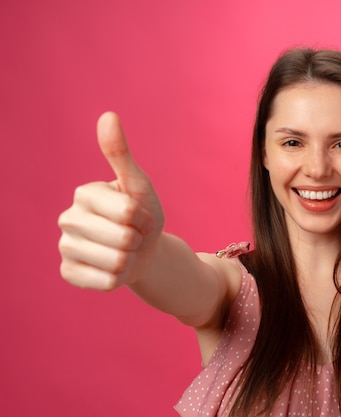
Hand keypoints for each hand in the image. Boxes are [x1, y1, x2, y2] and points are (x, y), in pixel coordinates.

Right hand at [58, 112, 163, 289]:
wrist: (143, 251)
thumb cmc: (142, 215)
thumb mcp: (139, 184)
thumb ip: (121, 154)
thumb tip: (108, 115)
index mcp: (84, 193)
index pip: (128, 211)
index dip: (144, 217)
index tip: (139, 215)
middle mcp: (68, 219)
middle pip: (123, 239)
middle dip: (139, 239)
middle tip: (134, 235)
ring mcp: (66, 248)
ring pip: (116, 263)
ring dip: (131, 260)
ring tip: (126, 250)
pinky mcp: (69, 274)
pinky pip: (107, 282)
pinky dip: (121, 278)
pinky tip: (116, 268)